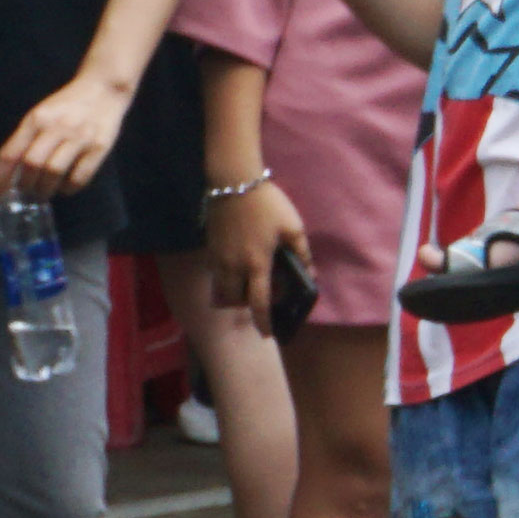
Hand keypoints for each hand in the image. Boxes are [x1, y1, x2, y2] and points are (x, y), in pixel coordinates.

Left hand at [0, 69, 134, 203]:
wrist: (104, 88)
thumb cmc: (67, 105)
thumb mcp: (41, 115)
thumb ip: (26, 139)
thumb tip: (10, 173)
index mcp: (36, 119)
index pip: (10, 154)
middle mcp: (56, 127)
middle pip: (31, 164)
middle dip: (24, 185)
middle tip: (25, 193)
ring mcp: (80, 137)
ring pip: (53, 172)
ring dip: (45, 189)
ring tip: (43, 193)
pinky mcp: (100, 146)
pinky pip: (80, 176)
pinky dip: (69, 188)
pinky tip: (66, 187)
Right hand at [203, 174, 306, 314]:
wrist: (234, 184)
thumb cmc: (268, 205)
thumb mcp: (293, 228)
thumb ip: (302, 254)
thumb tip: (309, 274)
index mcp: (257, 264)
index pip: (259, 303)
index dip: (264, 321)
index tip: (268, 334)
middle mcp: (233, 267)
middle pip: (235, 301)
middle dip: (246, 306)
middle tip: (260, 298)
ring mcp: (218, 258)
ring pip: (222, 289)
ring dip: (234, 293)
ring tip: (248, 283)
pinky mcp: (209, 249)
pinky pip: (215, 274)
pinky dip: (224, 278)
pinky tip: (236, 266)